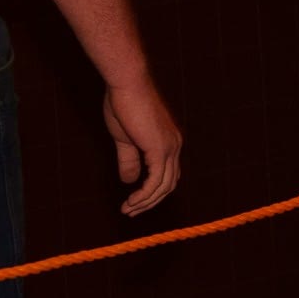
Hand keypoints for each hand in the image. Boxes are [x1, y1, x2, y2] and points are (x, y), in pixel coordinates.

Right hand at [102, 77, 180, 216]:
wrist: (126, 85)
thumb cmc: (124, 106)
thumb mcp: (125, 139)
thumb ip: (129, 160)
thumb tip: (129, 181)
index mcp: (169, 143)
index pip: (167, 175)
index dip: (152, 192)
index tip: (133, 202)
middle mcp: (174, 147)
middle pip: (168, 185)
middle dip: (149, 202)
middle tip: (129, 211)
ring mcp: (170, 148)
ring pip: (163, 186)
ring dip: (145, 202)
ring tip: (127, 210)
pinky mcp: (160, 148)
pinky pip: (156, 181)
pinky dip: (144, 195)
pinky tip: (132, 201)